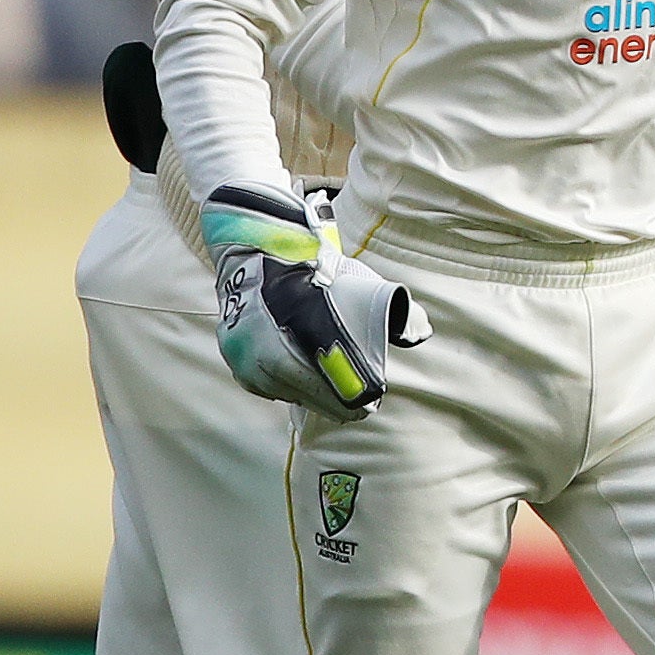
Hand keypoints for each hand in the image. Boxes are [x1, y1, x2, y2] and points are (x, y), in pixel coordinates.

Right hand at [202, 183, 416, 415]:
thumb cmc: (313, 266)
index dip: (349, 394)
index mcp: (298, 325)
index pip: (326, 376)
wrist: (258, 245)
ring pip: (281, 388)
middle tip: (357, 410)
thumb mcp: (355, 281)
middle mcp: (265, 342)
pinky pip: (262, 382)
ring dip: (307, 395)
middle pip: (304, 389)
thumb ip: (390, 308)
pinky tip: (302, 387)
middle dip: (332, 400)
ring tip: (332, 400)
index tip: (369, 405)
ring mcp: (244, 350)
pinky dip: (283, 386)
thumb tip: (422, 333)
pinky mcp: (233, 354)